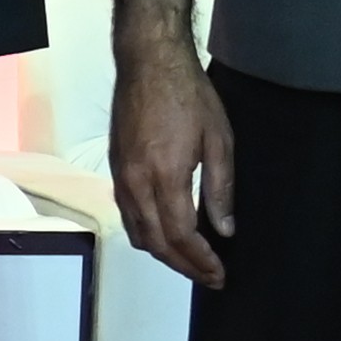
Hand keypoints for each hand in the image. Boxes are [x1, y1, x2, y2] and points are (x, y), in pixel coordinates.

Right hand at [106, 0, 237, 292]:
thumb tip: (224, 230)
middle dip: (183, 265)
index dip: (201, 261)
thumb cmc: (189, 95)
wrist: (148, 63)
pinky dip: (147, 233)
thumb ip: (221, 189)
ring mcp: (121, 178)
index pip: (181, 235)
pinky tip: (166, 232)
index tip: (219, 274)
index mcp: (165, 177)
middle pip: (156, 243)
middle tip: (210, 277)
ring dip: (163, 253)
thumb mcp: (219, 141)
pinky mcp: (116, 169)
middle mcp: (136, 184)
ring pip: (137, 232)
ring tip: (190, 261)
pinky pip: (128, 214)